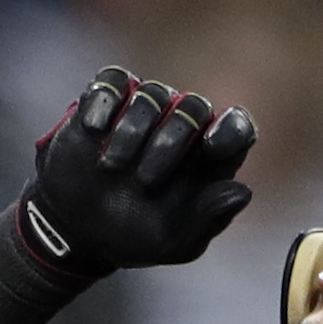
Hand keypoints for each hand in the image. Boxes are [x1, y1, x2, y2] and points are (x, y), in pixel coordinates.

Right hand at [22, 66, 256, 274]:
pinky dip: (104, 100)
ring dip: (131, 129)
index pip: (237, 128)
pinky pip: (113, 81)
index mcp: (209, 159)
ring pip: (151, 93)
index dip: (231, 130)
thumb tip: (243, 192)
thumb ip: (208, 219)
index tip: (212, 147)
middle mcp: (182, 127)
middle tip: (145, 181)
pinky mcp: (107, 101)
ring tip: (110, 169)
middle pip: (194, 107)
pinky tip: (92, 130)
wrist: (79, 231)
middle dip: (170, 140)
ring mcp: (144, 109)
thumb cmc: (136, 237)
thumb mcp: (174, 242)